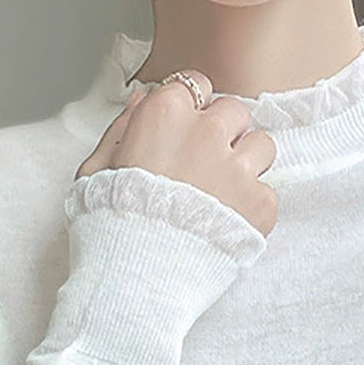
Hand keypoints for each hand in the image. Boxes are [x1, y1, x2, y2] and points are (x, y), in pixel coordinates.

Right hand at [75, 70, 278, 237]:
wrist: (138, 277)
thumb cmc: (111, 226)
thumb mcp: (95, 171)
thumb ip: (120, 129)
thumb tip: (141, 100)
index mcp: (165, 115)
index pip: (197, 86)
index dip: (193, 112)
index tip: (187, 134)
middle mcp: (206, 132)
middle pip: (234, 112)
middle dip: (224, 135)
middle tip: (206, 167)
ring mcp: (237, 168)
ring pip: (262, 146)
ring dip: (247, 165)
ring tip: (225, 195)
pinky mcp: (259, 203)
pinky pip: (268, 193)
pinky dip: (253, 209)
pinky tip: (228, 225)